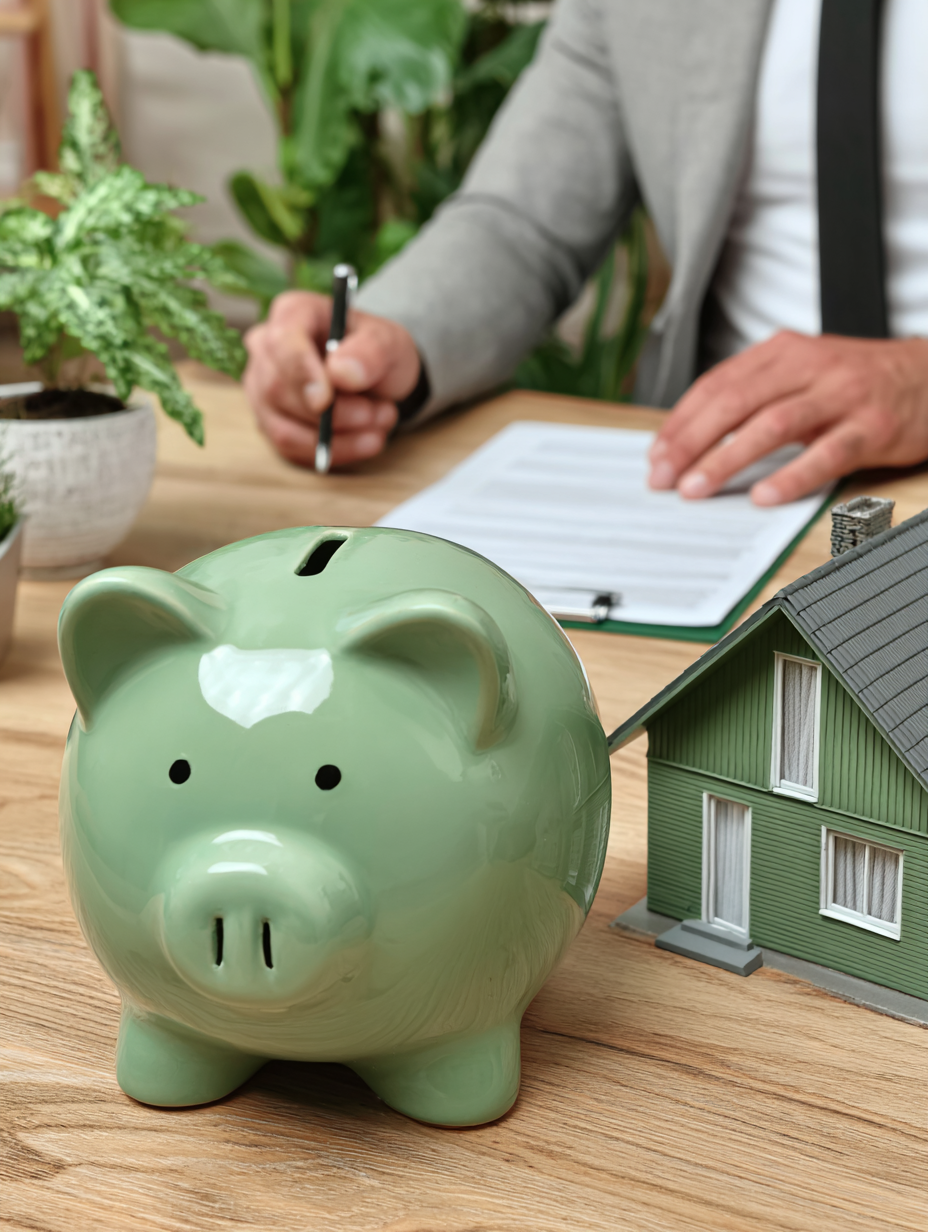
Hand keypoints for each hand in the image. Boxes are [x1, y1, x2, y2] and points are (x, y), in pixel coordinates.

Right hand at [244, 291, 421, 467]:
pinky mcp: (270, 422)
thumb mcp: (390, 342)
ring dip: (337, 437)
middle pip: (278, 389)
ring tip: (380, 424)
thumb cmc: (377, 352)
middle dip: (333, 413)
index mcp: (292, 313)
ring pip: (283, 427)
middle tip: (379, 413)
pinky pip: (291, 448)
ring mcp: (261, 389)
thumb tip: (341, 373)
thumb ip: (371, 350)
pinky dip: (332, 452)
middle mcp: (266, 349)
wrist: (378, 379)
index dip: (301, 372)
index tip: (325, 400)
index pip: (282, 341)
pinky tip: (366, 442)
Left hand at [647, 331, 927, 503]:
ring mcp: (841, 395)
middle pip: (735, 402)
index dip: (681, 421)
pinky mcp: (871, 427)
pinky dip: (792, 476)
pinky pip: (826, 453)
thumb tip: (690, 439)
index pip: (716, 384)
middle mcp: (808, 367)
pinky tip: (764, 496)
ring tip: (696, 487)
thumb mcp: (799, 374)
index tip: (656, 455)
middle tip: (663, 477)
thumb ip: (752, 396)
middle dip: (691, 442)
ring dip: (727, 458)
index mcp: (782, 353)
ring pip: (772, 425)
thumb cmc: (855, 382)